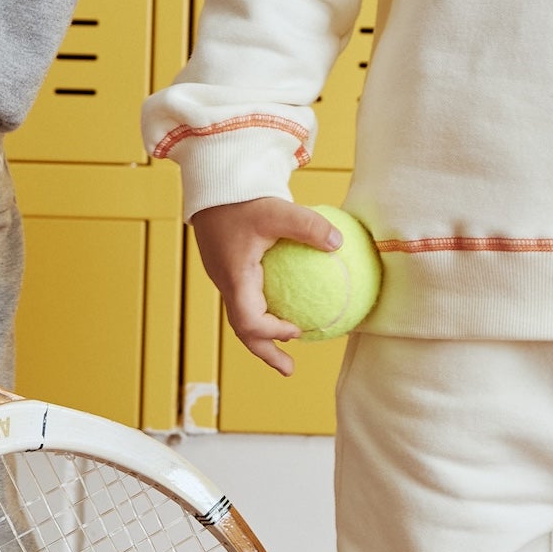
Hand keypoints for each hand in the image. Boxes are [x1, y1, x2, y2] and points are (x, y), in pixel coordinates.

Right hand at [191, 197, 340, 377]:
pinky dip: (264, 308)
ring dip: (264, 332)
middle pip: (242, 328)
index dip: (271, 332)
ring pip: (243, 313)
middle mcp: (227, 281)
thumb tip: (339, 242)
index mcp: (235, 277)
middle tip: (290, 370)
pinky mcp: (229, 264)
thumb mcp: (277, 210)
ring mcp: (225, 275)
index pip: (248, 320)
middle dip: (265, 351)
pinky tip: (287, 299)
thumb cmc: (241, 198)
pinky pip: (247, 295)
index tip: (297, 332)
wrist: (213, 182)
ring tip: (290, 339)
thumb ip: (308, 226)